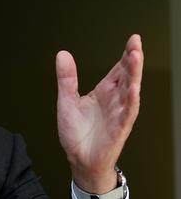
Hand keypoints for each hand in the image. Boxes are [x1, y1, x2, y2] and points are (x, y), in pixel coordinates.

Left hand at [56, 34, 142, 192]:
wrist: (78, 159)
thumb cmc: (76, 132)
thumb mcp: (66, 100)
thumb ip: (67, 78)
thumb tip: (63, 54)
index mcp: (104, 92)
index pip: (118, 70)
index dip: (126, 55)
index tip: (133, 39)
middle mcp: (114, 100)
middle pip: (127, 76)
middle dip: (132, 59)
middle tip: (136, 43)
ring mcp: (119, 113)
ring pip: (130, 91)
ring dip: (134, 75)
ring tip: (136, 57)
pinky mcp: (119, 128)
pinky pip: (126, 113)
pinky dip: (130, 101)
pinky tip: (133, 89)